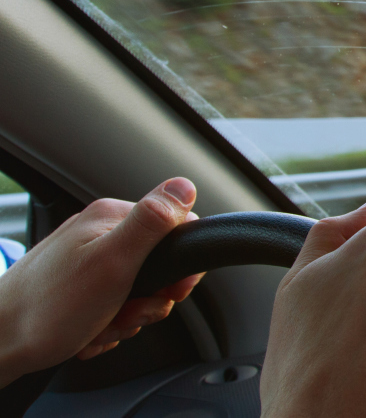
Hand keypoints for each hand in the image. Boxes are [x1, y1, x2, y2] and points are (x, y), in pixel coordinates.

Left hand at [0, 178, 202, 385]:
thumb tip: (184, 185)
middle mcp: (99, 234)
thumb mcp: (112, 261)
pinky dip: (109, 325)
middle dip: (149, 300)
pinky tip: (89, 330)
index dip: (181, 266)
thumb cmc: (49, 307)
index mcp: (111, 218)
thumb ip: (151, 222)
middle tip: (127, 310)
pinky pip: (116, 307)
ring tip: (102, 323)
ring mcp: (89, 262)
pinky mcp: (81, 288)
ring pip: (139, 292)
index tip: (170, 290)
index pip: (176, 228)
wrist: (1, 343)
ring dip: (127, 317)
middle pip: (160, 267)